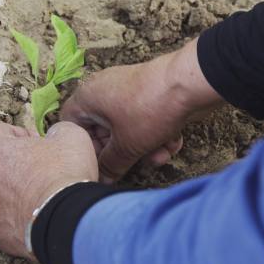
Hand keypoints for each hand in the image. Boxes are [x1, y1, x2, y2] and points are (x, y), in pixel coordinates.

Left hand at [0, 122, 97, 258]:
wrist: (64, 220)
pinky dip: (18, 214)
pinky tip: (40, 214)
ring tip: (43, 193)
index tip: (40, 144)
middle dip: (16, 163)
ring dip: (15, 189)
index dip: (22, 134)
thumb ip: (57, 129)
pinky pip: (4, 218)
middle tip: (43, 168)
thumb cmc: (63, 174)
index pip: (0, 131)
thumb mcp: (71, 136)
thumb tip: (54, 136)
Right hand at [61, 38, 223, 181]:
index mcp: (87, 97)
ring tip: (161, 154)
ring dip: (146, 147)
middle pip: (105, 132)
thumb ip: (111, 165)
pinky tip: (173, 142)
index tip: (102, 165)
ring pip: (129, 129)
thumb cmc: (149, 110)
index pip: (72, 128)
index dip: (85, 150)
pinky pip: (146, 120)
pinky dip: (158, 134)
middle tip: (137, 164)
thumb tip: (102, 179)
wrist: (191, 84)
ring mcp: (128, 91)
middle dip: (126, 153)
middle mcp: (104, 90)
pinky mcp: (150, 94)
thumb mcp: (127, 146)